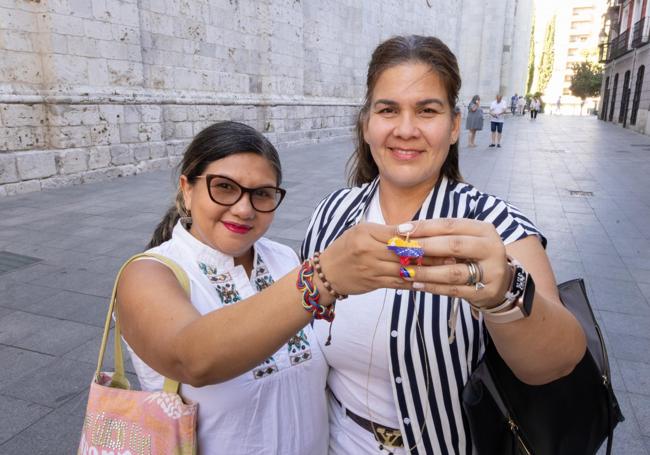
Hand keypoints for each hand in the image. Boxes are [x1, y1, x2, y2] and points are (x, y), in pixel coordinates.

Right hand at [315, 222, 452, 296]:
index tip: (440, 235)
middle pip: (404, 252)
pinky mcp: (374, 283)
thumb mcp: (361, 231)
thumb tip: (413, 229)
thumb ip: (386, 231)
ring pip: (404, 269)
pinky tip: (430, 281)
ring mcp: (371, 269)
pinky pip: (398, 283)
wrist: (326, 273)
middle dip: (429, 254)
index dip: (420, 235)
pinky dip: (415, 282)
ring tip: (446, 268)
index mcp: (366, 233)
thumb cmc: (346, 247)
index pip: (398, 233)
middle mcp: (368, 251)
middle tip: (451, 254)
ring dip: (426, 270)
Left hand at [400, 219, 510, 308]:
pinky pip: (454, 290)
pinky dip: (433, 287)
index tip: (402, 230)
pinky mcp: (485, 292)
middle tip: (401, 249)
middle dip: (424, 247)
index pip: (451, 225)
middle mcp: (491, 249)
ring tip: (405, 270)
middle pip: (454, 245)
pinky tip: (417, 284)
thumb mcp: (466, 239)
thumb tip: (406, 233)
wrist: (503, 281)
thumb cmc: (475, 255)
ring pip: (453, 271)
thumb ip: (442, 236)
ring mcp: (490, 272)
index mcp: (484, 230)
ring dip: (426, 271)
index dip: (425, 227)